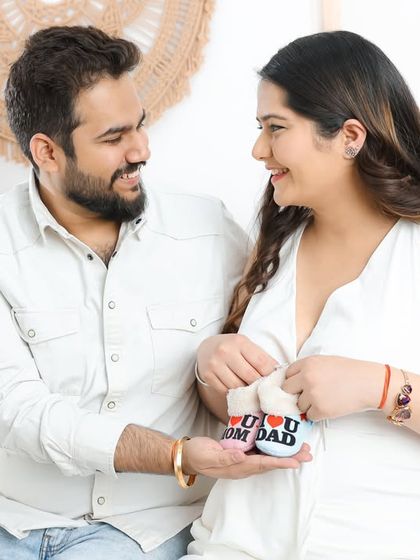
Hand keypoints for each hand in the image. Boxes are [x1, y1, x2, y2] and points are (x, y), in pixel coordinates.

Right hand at [183, 436, 311, 478]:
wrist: (187, 456)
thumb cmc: (197, 455)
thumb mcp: (208, 456)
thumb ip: (225, 457)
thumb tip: (242, 456)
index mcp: (237, 468)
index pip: (262, 464)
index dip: (279, 462)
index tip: (295, 461)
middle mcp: (244, 465)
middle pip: (271, 462)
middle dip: (290, 458)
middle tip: (307, 453)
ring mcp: (243, 459)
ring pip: (268, 457)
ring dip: (285, 452)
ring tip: (301, 447)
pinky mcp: (241, 452)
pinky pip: (260, 450)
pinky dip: (272, 445)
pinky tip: (280, 439)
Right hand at [197, 334, 277, 392]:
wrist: (206, 348)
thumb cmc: (232, 348)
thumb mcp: (246, 346)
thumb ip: (261, 358)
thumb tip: (279, 374)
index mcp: (239, 341)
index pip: (261, 363)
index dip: (271, 375)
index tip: (275, 381)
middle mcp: (225, 351)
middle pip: (251, 376)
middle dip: (260, 385)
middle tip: (265, 390)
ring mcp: (215, 364)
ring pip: (238, 386)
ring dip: (247, 391)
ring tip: (252, 391)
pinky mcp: (208, 376)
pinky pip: (226, 391)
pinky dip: (234, 393)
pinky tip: (238, 391)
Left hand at [282, 355, 383, 420]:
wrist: (369, 383)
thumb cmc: (350, 371)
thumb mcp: (325, 361)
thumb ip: (308, 369)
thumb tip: (293, 381)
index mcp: (307, 363)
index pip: (287, 374)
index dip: (293, 380)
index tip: (299, 385)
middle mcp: (306, 377)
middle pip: (287, 390)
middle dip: (295, 393)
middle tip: (308, 395)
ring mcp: (312, 394)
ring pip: (298, 405)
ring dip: (308, 405)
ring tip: (325, 399)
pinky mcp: (320, 409)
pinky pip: (310, 416)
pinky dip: (318, 415)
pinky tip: (330, 407)